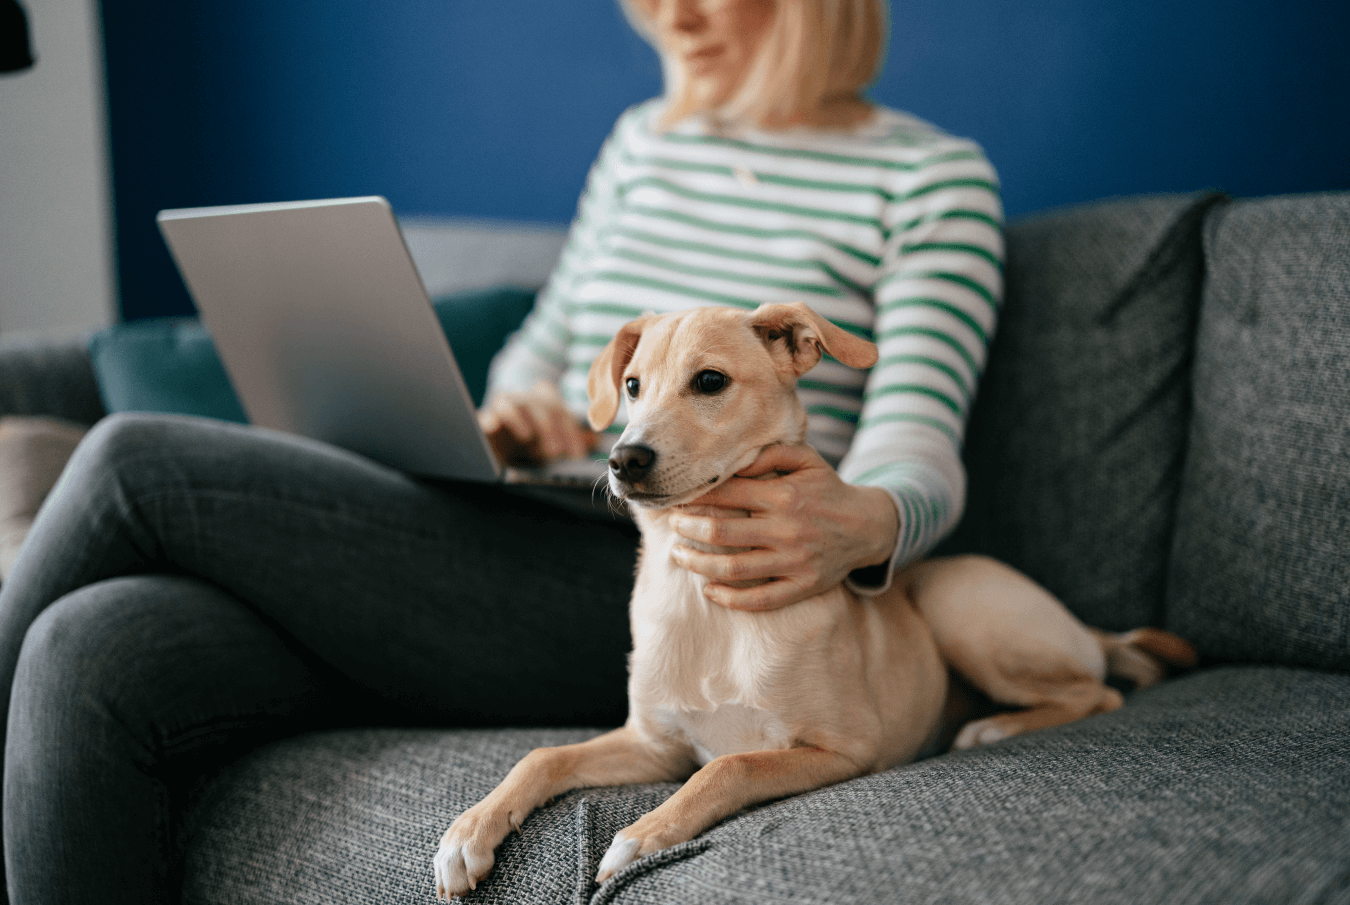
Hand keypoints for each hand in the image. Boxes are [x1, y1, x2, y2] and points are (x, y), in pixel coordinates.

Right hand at [478, 381, 594, 464]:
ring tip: (528, 436)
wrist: (497, 442)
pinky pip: (484, 413)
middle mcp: (523, 400)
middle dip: (549, 427)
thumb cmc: (530, 441)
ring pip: (512, 403)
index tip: (576, 454)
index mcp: (544, 402)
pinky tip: (494, 427)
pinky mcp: (483, 419)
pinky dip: (489, 418)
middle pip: (539, 404)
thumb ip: (572, 439)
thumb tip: (596, 440)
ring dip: (522, 418)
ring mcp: (501, 407)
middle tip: (556, 451)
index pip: (559, 410)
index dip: (570, 431)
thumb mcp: (552, 440)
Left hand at [668, 445, 898, 610]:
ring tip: (678, 555)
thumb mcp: (806, 459)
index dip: (695, 497)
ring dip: (697, 564)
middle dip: (688, 529)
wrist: (867, 526)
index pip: (726, 495)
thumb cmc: (826, 489)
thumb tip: (733, 460)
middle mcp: (787, 530)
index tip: (677, 498)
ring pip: (733, 569)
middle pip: (722, 533)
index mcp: (784, 495)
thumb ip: (769, 453)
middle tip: (673, 524)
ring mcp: (794, 562)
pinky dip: (729, 598)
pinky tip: (708, 590)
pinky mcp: (802, 586)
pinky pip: (759, 599)